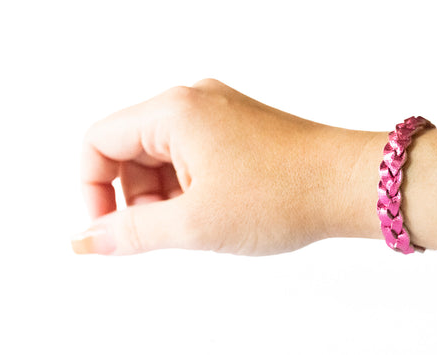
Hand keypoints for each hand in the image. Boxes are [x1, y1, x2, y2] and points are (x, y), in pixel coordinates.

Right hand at [73, 79, 370, 255]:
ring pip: (163, 157)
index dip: (92, 191)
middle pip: (130, 150)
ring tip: (203, 222)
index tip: (107, 232)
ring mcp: (219, 113)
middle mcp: (194, 102)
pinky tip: (217, 209)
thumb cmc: (284, 194)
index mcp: (175, 110)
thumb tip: (87, 239)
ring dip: (167, 196)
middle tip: (168, 232)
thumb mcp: (195, 222)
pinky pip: (193, 157)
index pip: (99, 142)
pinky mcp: (238, 129)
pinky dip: (192, 188)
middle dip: (136, 198)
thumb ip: (131, 232)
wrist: (349, 184)